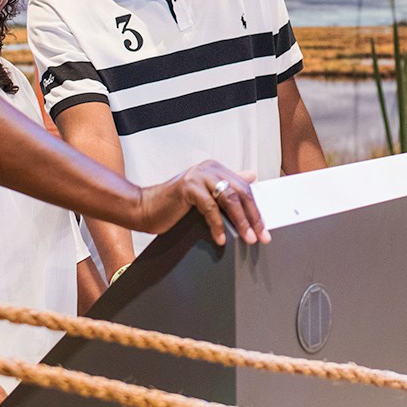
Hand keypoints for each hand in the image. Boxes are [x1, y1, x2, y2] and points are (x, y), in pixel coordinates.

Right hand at [139, 161, 268, 246]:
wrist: (144, 208)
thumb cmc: (173, 206)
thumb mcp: (205, 196)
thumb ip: (226, 187)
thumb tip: (252, 176)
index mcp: (215, 169)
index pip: (244, 189)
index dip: (255, 210)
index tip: (263, 230)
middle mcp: (209, 168)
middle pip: (240, 193)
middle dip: (252, 217)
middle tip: (260, 236)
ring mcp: (198, 175)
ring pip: (229, 199)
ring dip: (240, 222)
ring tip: (247, 238)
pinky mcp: (188, 186)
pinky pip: (210, 207)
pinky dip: (217, 225)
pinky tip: (221, 238)